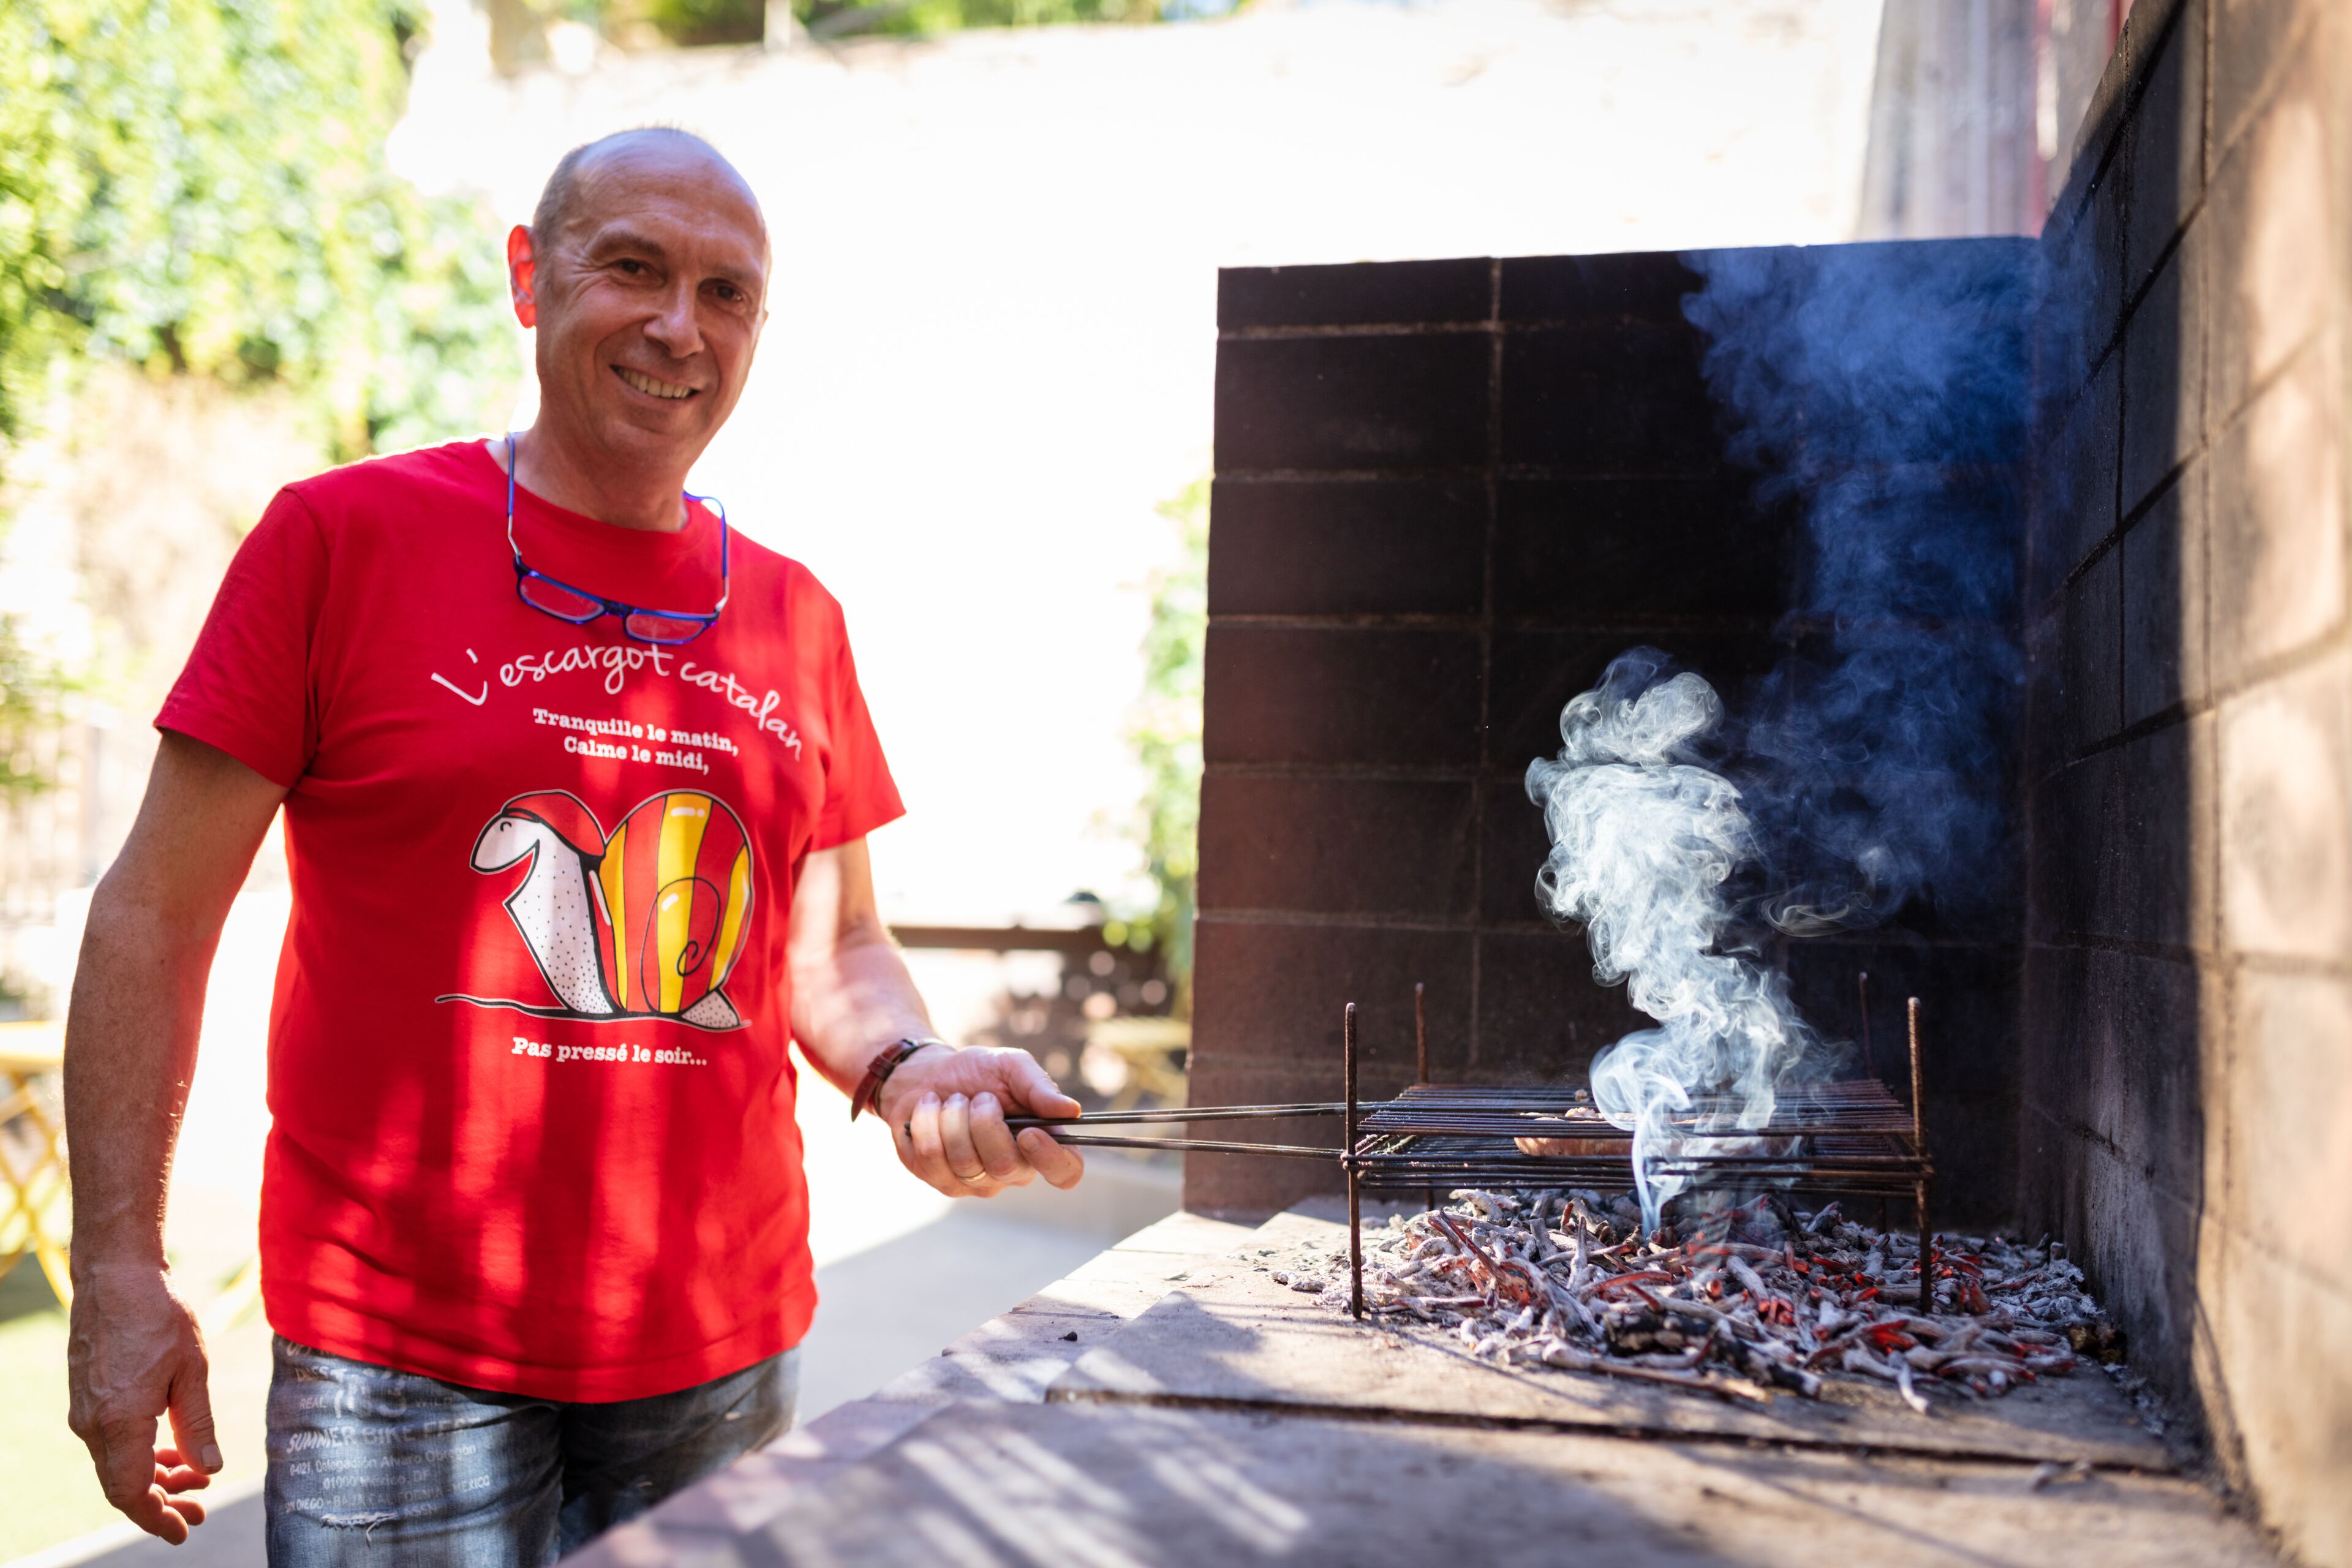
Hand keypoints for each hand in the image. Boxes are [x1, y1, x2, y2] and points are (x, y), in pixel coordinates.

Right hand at [66, 1262, 219, 1542]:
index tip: (185, 1529)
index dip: (158, 1517)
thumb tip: (208, 1469)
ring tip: (194, 1479)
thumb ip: (198, 1424)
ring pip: (116, 1465)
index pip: (132, 1492)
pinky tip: (170, 1449)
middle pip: (122, 1486)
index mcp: (120, 1421)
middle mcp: (93, 1424)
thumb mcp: (192, 1371)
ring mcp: (84, 1413)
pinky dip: (139, 1454)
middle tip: (199, 1509)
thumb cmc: (159, 1316)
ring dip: (153, 1478)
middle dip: (161, 1503)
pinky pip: (110, 1443)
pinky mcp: (86, 1400)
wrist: (116, 1277)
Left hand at [878, 1044, 1084, 1197]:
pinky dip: (928, 1123)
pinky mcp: (941, 1181)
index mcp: (1042, 1142)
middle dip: (984, 1122)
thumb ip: (1039, 1086)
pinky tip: (931, 1109)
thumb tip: (1072, 1109)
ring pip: (965, 1164)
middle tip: (979, 1096)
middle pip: (1005, 1166)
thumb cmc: (978, 1072)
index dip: (1050, 1159)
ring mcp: (976, 1182)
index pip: (1065, 1172)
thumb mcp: (1011, 1066)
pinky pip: (932, 1160)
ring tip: (952, 1100)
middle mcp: (1014, 1170)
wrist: (928, 1074)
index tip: (1028, 1132)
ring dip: (953, 1118)